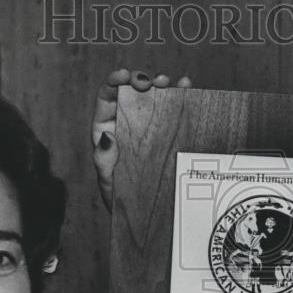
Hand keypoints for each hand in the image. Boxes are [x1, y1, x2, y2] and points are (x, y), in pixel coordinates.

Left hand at [91, 69, 191, 210]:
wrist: (147, 216)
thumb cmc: (122, 201)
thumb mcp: (109, 184)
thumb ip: (104, 162)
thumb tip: (105, 136)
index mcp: (107, 130)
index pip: (106, 99)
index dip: (113, 83)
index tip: (124, 75)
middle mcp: (127, 124)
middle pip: (132, 93)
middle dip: (140, 80)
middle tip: (151, 82)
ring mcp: (150, 127)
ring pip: (154, 97)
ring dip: (161, 84)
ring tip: (170, 82)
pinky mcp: (169, 133)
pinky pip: (175, 110)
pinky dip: (181, 95)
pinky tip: (187, 85)